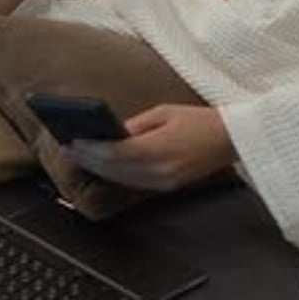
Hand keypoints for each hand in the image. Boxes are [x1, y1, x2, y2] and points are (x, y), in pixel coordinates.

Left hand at [59, 104, 236, 191]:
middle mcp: (159, 171)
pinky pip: (134, 184)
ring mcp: (164, 182)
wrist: (231, 139)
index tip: (72, 141)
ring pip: (121, 180)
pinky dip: (115, 176)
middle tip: (67, 149)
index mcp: (158, 149)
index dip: (91, 149)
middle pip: (114, 170)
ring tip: (80, 157)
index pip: (114, 153)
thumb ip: (135, 125)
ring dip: (99, 170)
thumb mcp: (164, 112)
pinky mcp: (168, 187)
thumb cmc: (199, 119)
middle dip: (89, 160)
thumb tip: (109, 133)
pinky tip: (103, 167)